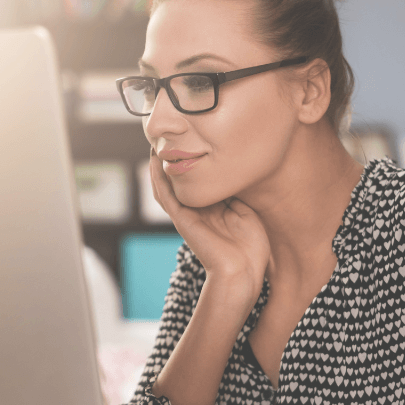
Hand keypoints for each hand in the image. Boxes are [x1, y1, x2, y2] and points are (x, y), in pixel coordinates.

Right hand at [149, 149, 269, 295]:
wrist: (241, 272)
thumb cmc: (250, 248)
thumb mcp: (246, 211)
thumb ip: (235, 193)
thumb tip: (233, 169)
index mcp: (212, 208)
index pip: (200, 179)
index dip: (195, 159)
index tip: (195, 135)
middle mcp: (196, 210)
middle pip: (179, 179)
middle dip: (174, 157)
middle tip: (170, 132)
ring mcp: (187, 215)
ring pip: (165, 184)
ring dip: (160, 164)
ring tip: (157, 141)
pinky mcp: (181, 219)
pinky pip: (164, 195)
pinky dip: (157, 177)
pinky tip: (155, 159)